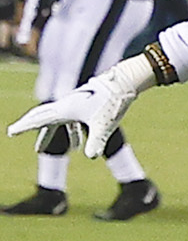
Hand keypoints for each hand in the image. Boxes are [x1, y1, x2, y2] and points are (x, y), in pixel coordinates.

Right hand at [7, 57, 148, 155]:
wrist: (123, 83)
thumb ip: (97, 142)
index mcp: (65, 110)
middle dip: (28, 127)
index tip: (10, 132)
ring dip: (47, 135)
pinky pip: (71, 121)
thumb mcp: (104, 126)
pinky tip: (77, 146)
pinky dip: (69, 133)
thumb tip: (92, 156)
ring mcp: (75, 105)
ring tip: (38, 149)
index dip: (24, 127)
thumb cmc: (112, 103)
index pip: (39, 120)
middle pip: (41, 117)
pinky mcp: (84, 105)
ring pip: (56, 121)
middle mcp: (66, 106)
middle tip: (13, 132)